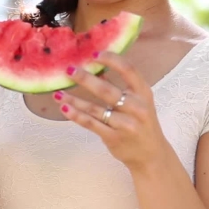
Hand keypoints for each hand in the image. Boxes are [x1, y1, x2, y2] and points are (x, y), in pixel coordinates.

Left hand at [53, 51, 170, 171]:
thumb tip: (96, 70)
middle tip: (69, 70)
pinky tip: (65, 108)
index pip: (128, 70)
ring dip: (74, 99)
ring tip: (58, 92)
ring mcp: (125, 124)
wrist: (151, 155)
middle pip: (107, 90)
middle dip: (85, 78)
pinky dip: (76, 115)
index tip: (94, 54)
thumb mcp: (139, 101)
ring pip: (94, 108)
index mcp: (143, 93)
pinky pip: (91, 124)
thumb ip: (121, 87)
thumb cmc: (142, 123)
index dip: (111, 59)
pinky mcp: (114, 138)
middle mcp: (136, 107)